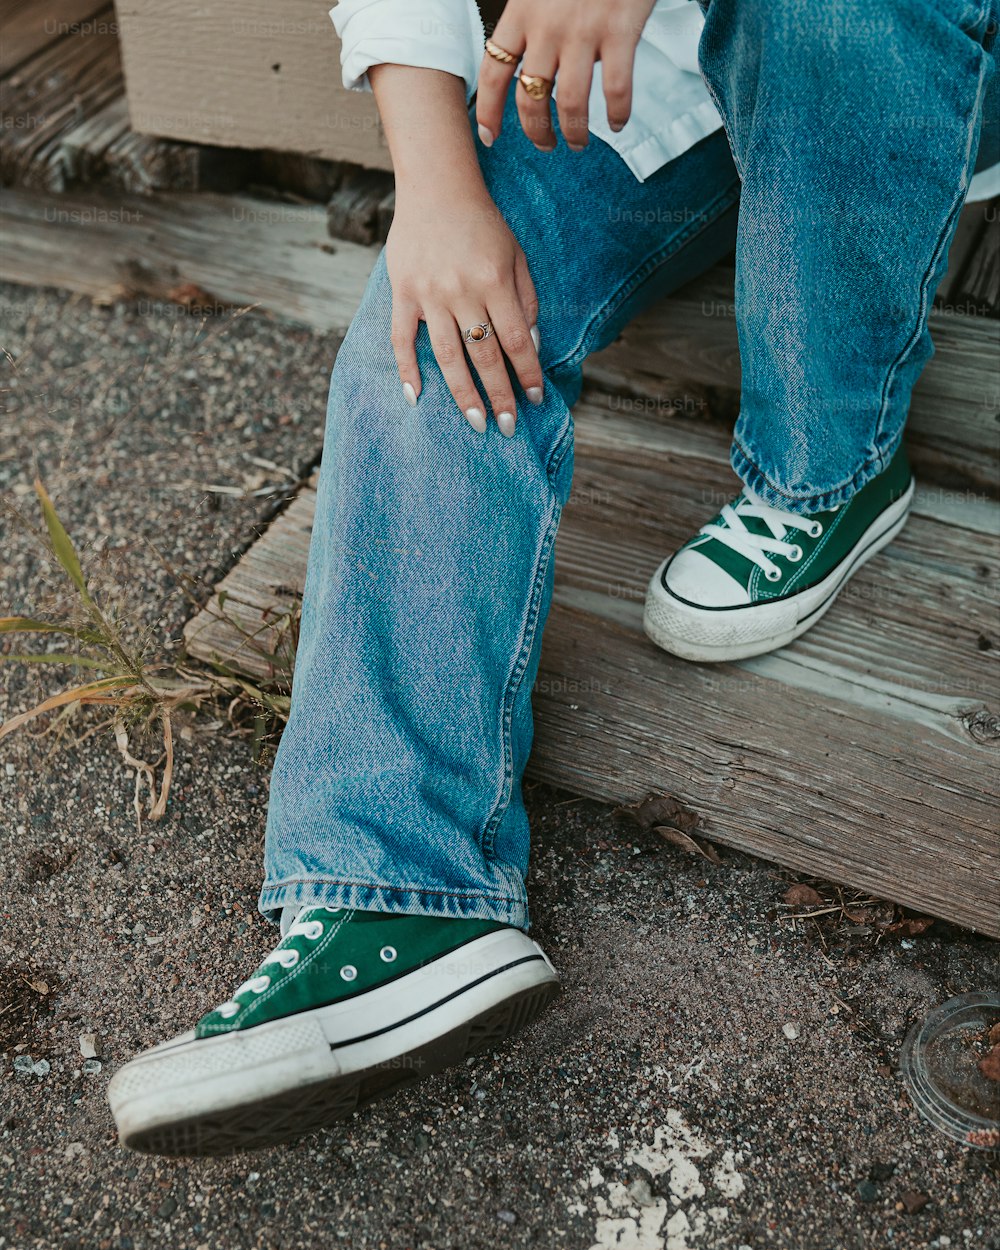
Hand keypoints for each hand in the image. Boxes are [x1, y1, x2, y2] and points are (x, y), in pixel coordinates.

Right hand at [386, 185, 542, 435]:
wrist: (436, 186)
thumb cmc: (483, 223)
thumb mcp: (517, 254)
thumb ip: (526, 299)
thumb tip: (532, 346)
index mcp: (495, 281)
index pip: (517, 341)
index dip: (527, 375)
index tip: (534, 400)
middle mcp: (462, 291)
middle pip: (484, 356)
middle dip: (499, 396)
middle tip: (507, 428)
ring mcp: (429, 295)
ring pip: (447, 356)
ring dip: (463, 395)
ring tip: (476, 423)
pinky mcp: (403, 293)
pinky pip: (401, 339)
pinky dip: (407, 370)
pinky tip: (416, 398)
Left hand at [476, 0, 655, 153]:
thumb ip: (529, 21)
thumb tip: (531, 66)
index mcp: (521, 12)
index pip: (494, 71)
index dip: (489, 111)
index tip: (491, 136)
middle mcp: (547, 26)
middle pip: (530, 98)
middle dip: (536, 132)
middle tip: (545, 145)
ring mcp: (584, 30)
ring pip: (570, 103)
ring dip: (574, 133)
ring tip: (578, 142)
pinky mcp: (621, 30)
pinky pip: (616, 88)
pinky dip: (618, 113)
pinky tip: (618, 122)